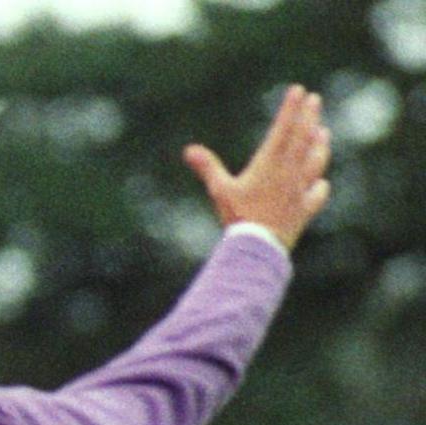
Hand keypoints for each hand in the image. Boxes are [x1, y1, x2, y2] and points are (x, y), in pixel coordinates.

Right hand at [186, 82, 331, 251]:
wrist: (259, 246)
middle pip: (303, 139)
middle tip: (315, 100)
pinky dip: (319, 185)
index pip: (282, 130)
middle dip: (309, 117)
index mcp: (269, 164)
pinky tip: (320, 182)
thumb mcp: (219, 190)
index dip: (290, 109)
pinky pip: (317, 193)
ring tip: (323, 132)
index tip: (298, 90)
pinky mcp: (305, 209)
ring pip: (315, 161)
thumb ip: (208, 167)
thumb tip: (189, 150)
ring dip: (320, 145)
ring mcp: (301, 189)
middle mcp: (289, 172)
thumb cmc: (238, 217)